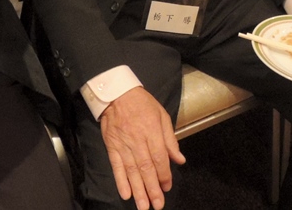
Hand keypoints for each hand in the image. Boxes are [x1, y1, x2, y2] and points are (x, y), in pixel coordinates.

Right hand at [99, 87, 184, 209]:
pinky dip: (120, 181)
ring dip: (138, 190)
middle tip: (157, 205)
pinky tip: (126, 193)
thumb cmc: (143, 104)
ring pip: (132, 171)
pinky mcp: (111, 146)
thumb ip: (170, 139)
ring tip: (143, 206)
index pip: (160, 158)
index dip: (164, 175)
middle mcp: (138, 140)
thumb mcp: (162, 116)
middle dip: (152, 189)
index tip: (167, 187)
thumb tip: (179, 159)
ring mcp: (123, 144)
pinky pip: (116, 166)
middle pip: (146, 168)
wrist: (117, 94)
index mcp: (152, 131)